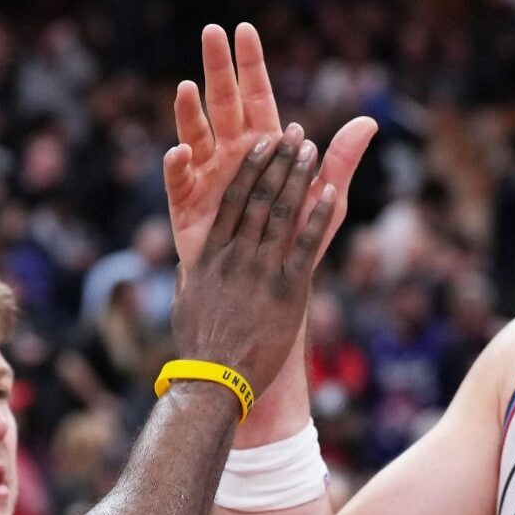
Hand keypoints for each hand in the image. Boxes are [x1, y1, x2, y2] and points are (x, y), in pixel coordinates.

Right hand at [164, 23, 376, 268]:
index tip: (244, 29)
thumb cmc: (294, 239)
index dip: (250, 64)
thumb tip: (370, 120)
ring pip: (195, 135)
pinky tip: (179, 151)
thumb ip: (340, 160)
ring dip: (189, 112)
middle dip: (217, 68)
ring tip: (187, 89)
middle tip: (211, 32)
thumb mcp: (324, 199)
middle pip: (222, 103)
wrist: (265, 287)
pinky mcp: (187, 207)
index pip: (256, 95)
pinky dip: (177, 166)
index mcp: (264, 145)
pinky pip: (179, 182)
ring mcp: (207, 176)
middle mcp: (232, 153)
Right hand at [169, 129, 335, 398]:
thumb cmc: (199, 346)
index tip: (261, 143)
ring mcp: (261, 270)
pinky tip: (328, 191)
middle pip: (257, 197)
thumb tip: (190, 263)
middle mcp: (234, 255)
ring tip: (311, 149)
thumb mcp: (186, 302)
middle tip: (293, 133)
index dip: (249, 169)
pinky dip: (317, 216)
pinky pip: (304, 244)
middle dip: (277, 161)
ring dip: (298, 177)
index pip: (231, 200)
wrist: (216, 380)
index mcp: (209, 255)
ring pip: (280, 212)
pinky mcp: (286, 290)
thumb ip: (191, 276)